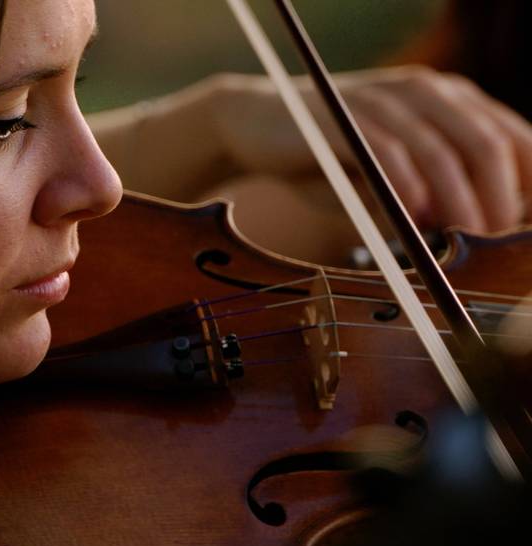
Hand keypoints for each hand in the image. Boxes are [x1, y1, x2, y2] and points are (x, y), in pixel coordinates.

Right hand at [211, 66, 531, 231]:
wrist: (253, 126)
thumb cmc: (324, 159)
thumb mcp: (383, 181)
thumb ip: (425, 200)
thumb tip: (469, 237)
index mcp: (445, 100)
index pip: (510, 137)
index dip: (526, 183)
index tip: (520, 230)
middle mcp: (423, 92)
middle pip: (486, 144)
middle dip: (499, 198)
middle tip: (495, 240)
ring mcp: (384, 101)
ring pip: (443, 150)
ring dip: (459, 200)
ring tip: (463, 237)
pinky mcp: (346, 118)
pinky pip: (390, 153)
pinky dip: (409, 189)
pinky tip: (413, 217)